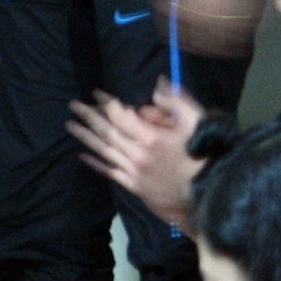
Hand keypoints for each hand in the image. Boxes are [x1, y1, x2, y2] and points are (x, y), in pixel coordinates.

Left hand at [67, 80, 203, 228]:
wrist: (209, 196)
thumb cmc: (204, 155)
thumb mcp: (196, 123)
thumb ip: (176, 101)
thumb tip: (158, 84)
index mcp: (150, 138)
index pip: (120, 115)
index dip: (107, 103)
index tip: (96, 93)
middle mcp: (136, 154)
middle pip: (107, 131)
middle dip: (89, 116)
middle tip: (73, 105)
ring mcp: (133, 172)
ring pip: (104, 150)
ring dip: (86, 136)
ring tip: (70, 125)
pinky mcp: (134, 186)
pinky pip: (110, 171)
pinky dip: (95, 162)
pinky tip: (82, 155)